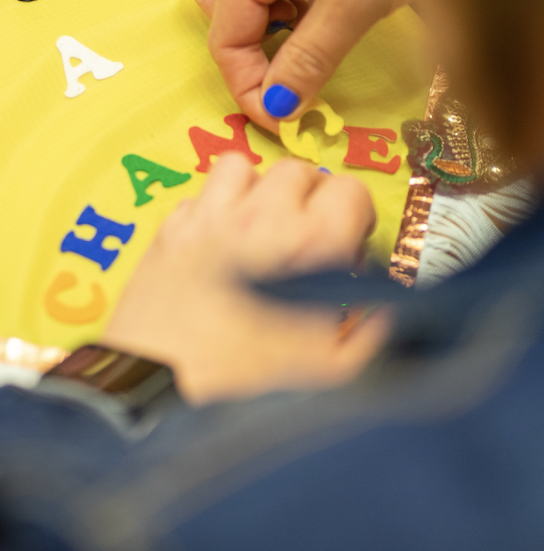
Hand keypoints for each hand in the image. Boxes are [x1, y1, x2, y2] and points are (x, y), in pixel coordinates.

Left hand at [102, 153, 390, 404]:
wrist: (164, 383)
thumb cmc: (250, 380)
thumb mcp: (334, 366)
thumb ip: (371, 325)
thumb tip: (386, 300)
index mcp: (312, 245)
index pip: (350, 190)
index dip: (353, 215)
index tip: (344, 242)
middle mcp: (263, 217)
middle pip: (299, 171)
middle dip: (308, 199)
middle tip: (301, 237)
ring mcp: (212, 216)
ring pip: (244, 167)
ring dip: (256, 189)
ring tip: (256, 225)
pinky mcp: (173, 225)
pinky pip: (201, 193)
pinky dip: (212, 207)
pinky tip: (216, 239)